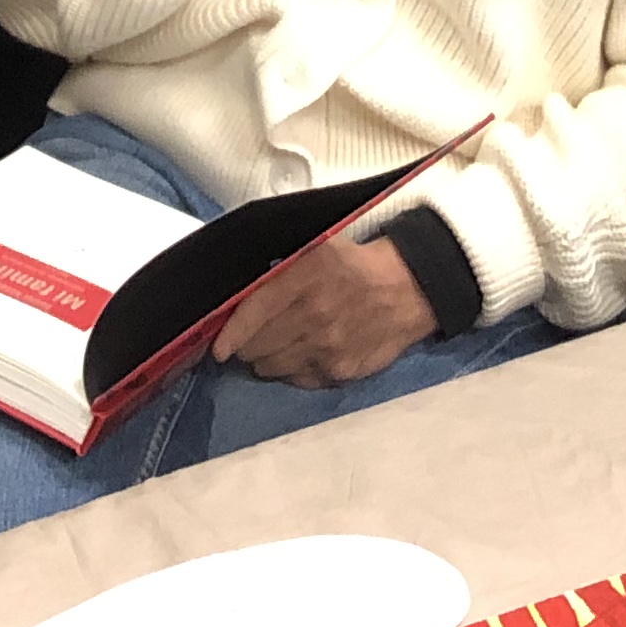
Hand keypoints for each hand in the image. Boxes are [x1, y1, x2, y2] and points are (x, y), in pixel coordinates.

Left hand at [214, 236, 435, 387]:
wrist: (407, 289)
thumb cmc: (353, 264)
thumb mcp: (315, 246)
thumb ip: (278, 263)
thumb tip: (241, 288)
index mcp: (305, 277)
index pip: (254, 312)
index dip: (230, 333)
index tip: (218, 347)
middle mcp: (313, 316)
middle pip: (257, 346)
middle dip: (247, 344)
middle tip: (252, 337)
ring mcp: (326, 349)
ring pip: (272, 367)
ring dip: (266, 358)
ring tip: (276, 345)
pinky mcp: (339, 372)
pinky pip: (297, 380)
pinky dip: (292, 370)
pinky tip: (300, 354)